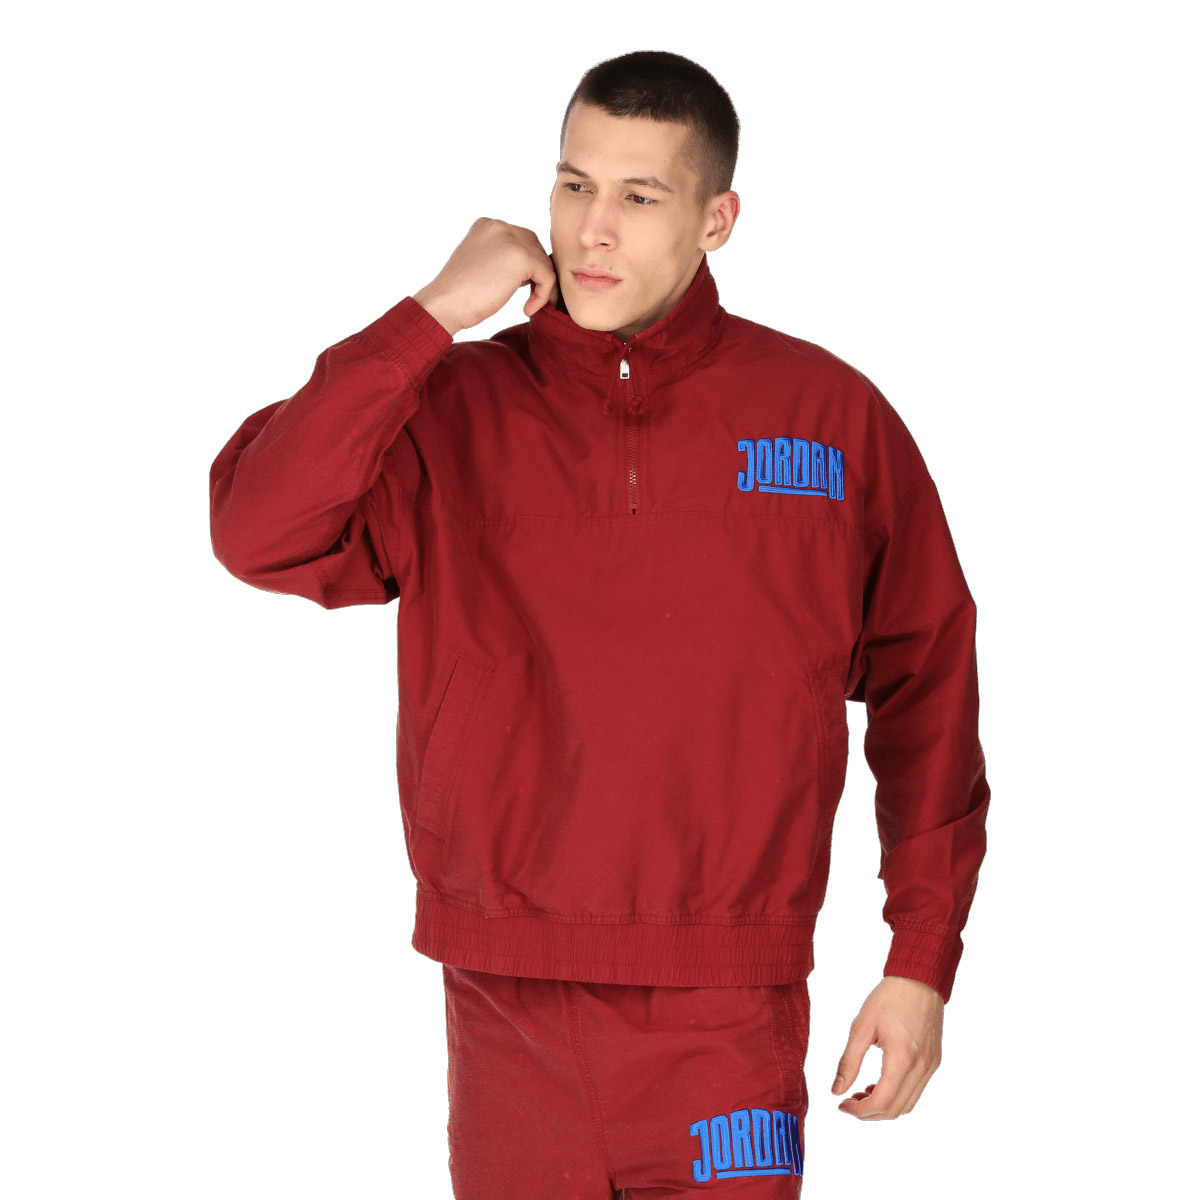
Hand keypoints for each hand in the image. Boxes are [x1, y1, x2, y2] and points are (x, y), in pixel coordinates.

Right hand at [413, 217, 559, 336]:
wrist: (444, 304)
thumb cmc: (459, 295)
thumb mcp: (479, 264)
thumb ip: (500, 258)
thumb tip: (529, 269)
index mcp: (487, 225)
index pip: (521, 239)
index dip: (526, 266)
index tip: (522, 289)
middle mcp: (499, 226)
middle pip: (535, 247)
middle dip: (537, 272)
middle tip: (530, 297)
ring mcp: (510, 239)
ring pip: (543, 261)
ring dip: (542, 286)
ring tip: (529, 305)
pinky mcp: (521, 257)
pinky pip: (548, 276)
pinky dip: (544, 295)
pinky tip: (527, 309)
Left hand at [830, 975, 942, 1119]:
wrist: (919, 979)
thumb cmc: (889, 998)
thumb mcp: (861, 1026)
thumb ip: (848, 1061)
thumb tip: (836, 1090)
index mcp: (902, 1058)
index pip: (882, 1102)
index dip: (860, 1111)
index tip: (842, 1105)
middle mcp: (921, 1068)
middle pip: (895, 1110)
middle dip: (869, 1113)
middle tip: (849, 1102)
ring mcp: (931, 1067)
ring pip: (908, 1105)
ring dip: (884, 1107)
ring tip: (862, 1093)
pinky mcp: (934, 1062)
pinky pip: (916, 1091)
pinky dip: (897, 1096)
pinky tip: (880, 1084)